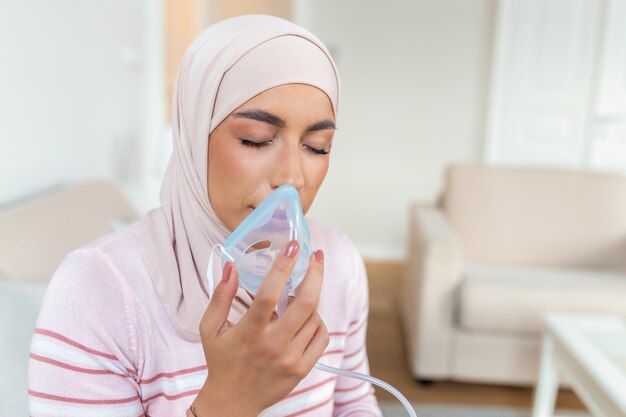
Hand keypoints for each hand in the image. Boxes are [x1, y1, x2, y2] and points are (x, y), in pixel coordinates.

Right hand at [192, 241, 327, 416]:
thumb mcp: (210, 328)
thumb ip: (221, 295)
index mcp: (249, 332)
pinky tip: (306, 318)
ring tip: (298, 295)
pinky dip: (317, 322)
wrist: (232, 403)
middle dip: (315, 274)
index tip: (292, 245)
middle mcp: (273, 345)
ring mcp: (290, 358)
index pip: (269, 294)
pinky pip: (321, 337)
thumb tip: (231, 266)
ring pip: (315, 317)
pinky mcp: (302, 369)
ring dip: (311, 299)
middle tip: (315, 257)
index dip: (282, 267)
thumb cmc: (221, 361)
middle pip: (305, 303)